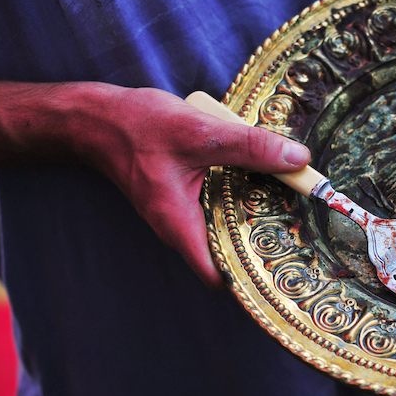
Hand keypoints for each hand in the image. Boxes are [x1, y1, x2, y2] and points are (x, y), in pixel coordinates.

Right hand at [68, 85, 310, 288]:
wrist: (97, 119)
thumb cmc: (137, 128)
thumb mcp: (200, 133)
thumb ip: (250, 147)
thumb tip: (297, 159)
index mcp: (179, 226)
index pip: (217, 275)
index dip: (247, 275)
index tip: (281, 259)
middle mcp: (179, 229)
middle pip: (225, 253)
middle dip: (258, 242)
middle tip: (296, 229)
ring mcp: (179, 216)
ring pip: (221, 228)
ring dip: (248, 216)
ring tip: (284, 202)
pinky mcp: (182, 199)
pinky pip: (214, 208)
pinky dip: (234, 196)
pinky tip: (255, 176)